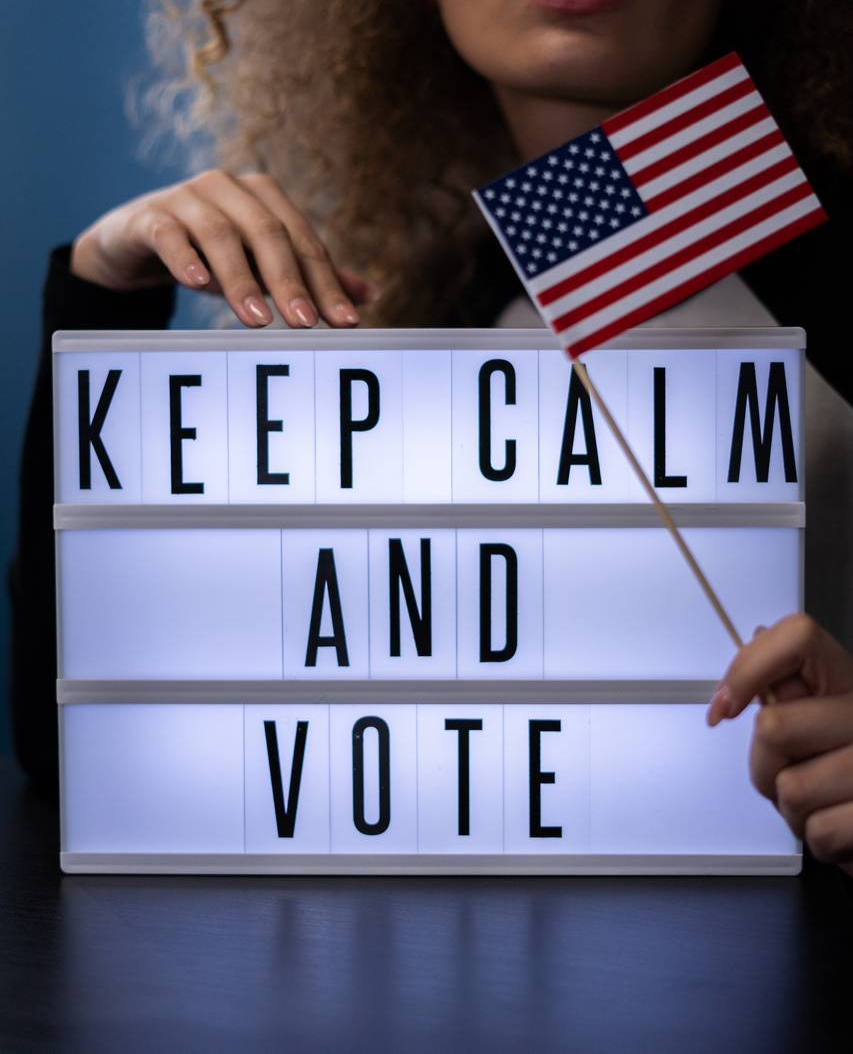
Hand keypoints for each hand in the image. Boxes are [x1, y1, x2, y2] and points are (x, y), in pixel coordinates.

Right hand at [70, 170, 378, 328]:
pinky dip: (184, 256)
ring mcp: (186, 198)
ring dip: (241, 279)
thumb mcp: (261, 264)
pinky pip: (168, 233)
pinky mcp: (149, 217)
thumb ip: (309, 276)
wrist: (136, 241)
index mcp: (264, 197)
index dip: (326, 282)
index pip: (303, 242)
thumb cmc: (210, 252)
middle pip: (268, 233)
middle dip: (289, 281)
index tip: (346, 322)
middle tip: (305, 324)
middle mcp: (229, 188)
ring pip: (220, 234)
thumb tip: (369, 296)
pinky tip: (197, 283)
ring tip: (257, 320)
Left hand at [707, 613, 852, 874]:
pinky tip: (840, 821)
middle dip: (765, 763)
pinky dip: (819, 837)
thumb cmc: (845, 766)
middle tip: (795, 768)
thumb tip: (756, 638)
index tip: (726, 705)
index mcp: (849, 679)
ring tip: (822, 799)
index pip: (797, 636)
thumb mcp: (820, 716)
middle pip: (772, 726)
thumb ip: (787, 687)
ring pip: (791, 788)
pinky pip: (818, 831)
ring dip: (792, 808)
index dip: (748, 668)